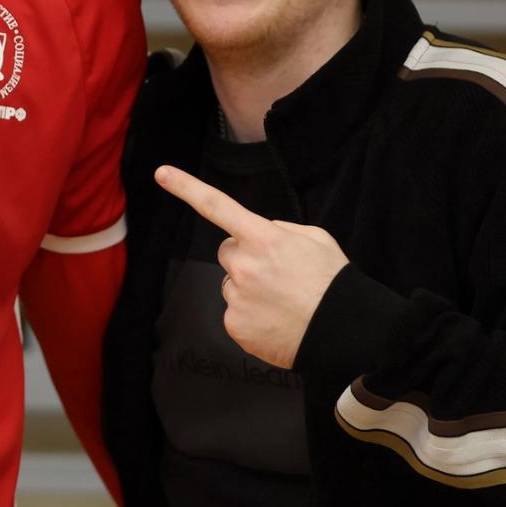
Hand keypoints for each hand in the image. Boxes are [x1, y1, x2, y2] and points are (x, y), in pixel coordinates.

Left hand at [155, 164, 346, 369]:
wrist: (343, 332)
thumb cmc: (332, 282)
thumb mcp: (315, 239)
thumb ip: (281, 229)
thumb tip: (261, 233)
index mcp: (263, 237)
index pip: (217, 205)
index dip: (186, 187)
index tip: (162, 173)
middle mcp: (244, 264)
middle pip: (229, 251)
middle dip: (246, 257)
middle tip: (277, 274)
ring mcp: (236, 296)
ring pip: (232, 283)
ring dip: (249, 288)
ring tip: (282, 300)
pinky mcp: (234, 325)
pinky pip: (234, 313)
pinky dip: (251, 316)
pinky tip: (276, 320)